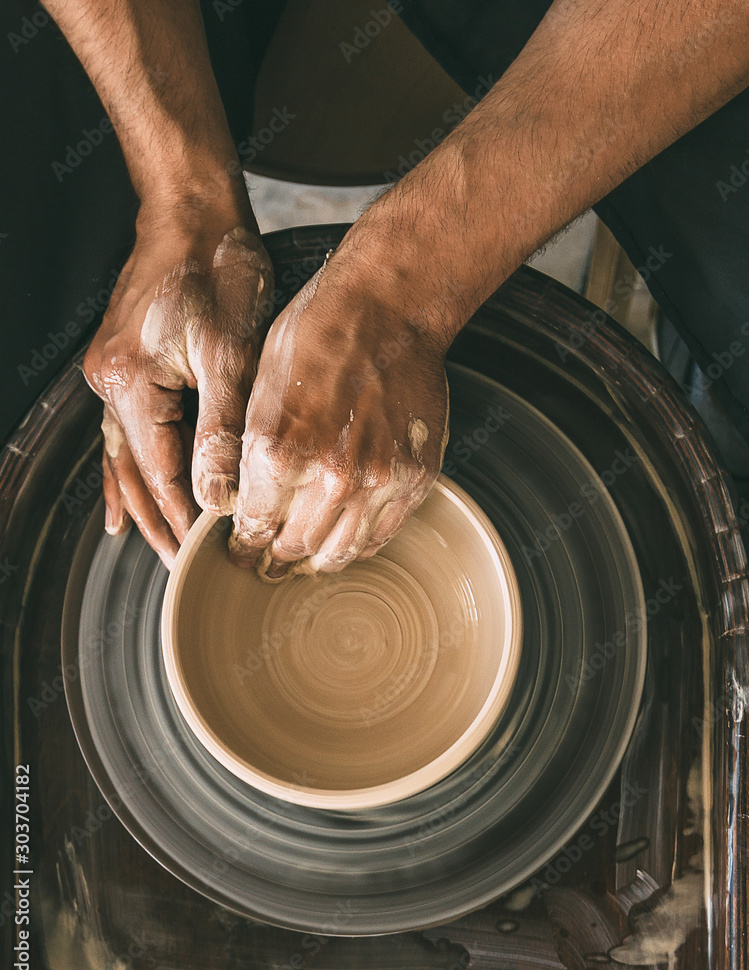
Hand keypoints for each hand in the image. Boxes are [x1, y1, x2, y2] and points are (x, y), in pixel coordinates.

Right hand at [83, 205, 273, 566]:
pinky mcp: (125, 363)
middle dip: (156, 521)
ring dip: (139, 500)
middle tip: (175, 567)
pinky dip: (130, 466)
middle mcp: (111, 384)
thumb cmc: (217, 271)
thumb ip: (221, 430)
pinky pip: (124, 430)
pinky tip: (126, 492)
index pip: (159, 474)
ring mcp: (112, 373)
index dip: (182, 518)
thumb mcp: (229, 353)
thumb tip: (219, 496)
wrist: (193, 213)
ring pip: (124, 456)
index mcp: (133, 386)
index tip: (203, 554)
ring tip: (146, 544)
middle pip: (132, 473)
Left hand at [229, 250, 449, 580]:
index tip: (243, 548)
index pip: (253, 527)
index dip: (243, 543)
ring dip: (317, 559)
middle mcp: (329, 477)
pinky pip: (382, 535)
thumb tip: (243, 500)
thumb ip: (253, 455)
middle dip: (276, 556)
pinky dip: (359, 543)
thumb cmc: (318, 333)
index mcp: (278, 452)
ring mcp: (378, 482)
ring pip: (339, 553)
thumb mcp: (259, 389)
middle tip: (270, 558)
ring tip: (307, 556)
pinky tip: (345, 534)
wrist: (389, 308)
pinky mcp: (414, 479)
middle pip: (294, 548)